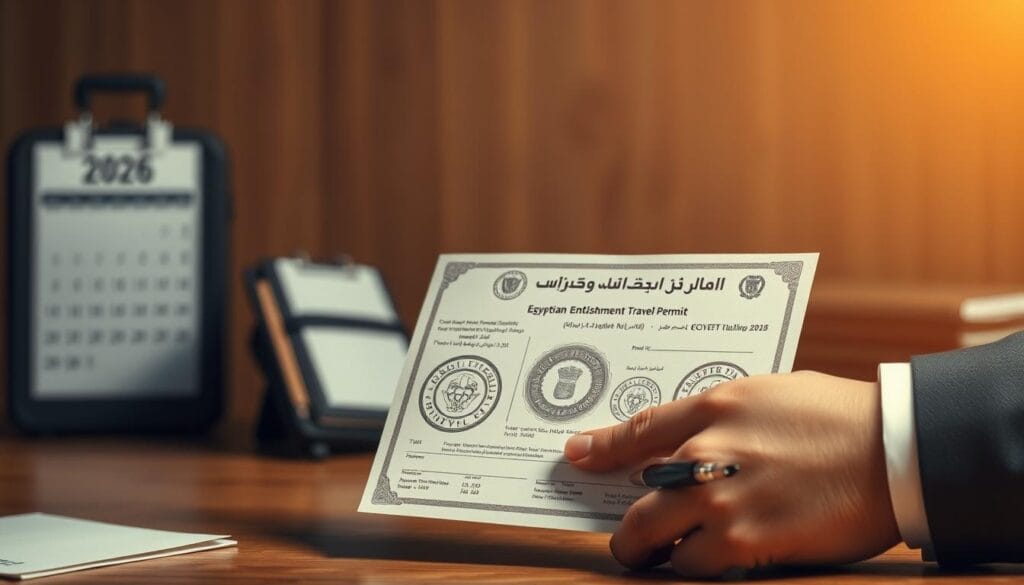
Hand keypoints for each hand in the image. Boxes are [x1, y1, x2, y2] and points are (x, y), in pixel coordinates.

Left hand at [563, 371, 900, 577]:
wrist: (894, 450)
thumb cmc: (837, 417)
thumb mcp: (767, 394)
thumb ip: (718, 417)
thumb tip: (689, 437)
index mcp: (712, 408)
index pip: (639, 430)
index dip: (600, 446)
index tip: (575, 454)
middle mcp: (705, 451)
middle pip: (638, 500)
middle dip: (627, 528)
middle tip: (628, 541)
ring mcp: (720, 498)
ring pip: (656, 537)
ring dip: (658, 551)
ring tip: (666, 556)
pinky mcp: (745, 540)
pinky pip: (695, 563)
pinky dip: (693, 566)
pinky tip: (703, 560)